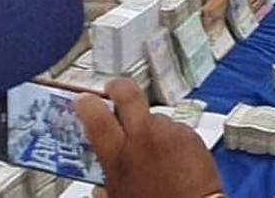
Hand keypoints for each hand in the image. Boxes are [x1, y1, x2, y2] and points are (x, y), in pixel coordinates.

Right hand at [77, 78, 223, 197]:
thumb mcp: (119, 195)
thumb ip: (107, 182)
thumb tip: (98, 187)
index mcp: (119, 155)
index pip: (96, 116)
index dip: (87, 103)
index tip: (84, 100)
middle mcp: (144, 137)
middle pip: (128, 94)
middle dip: (118, 87)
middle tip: (114, 89)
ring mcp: (169, 132)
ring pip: (154, 115)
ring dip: (149, 124)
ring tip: (151, 147)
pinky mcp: (190, 134)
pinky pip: (174, 128)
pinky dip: (169, 137)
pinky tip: (171, 155)